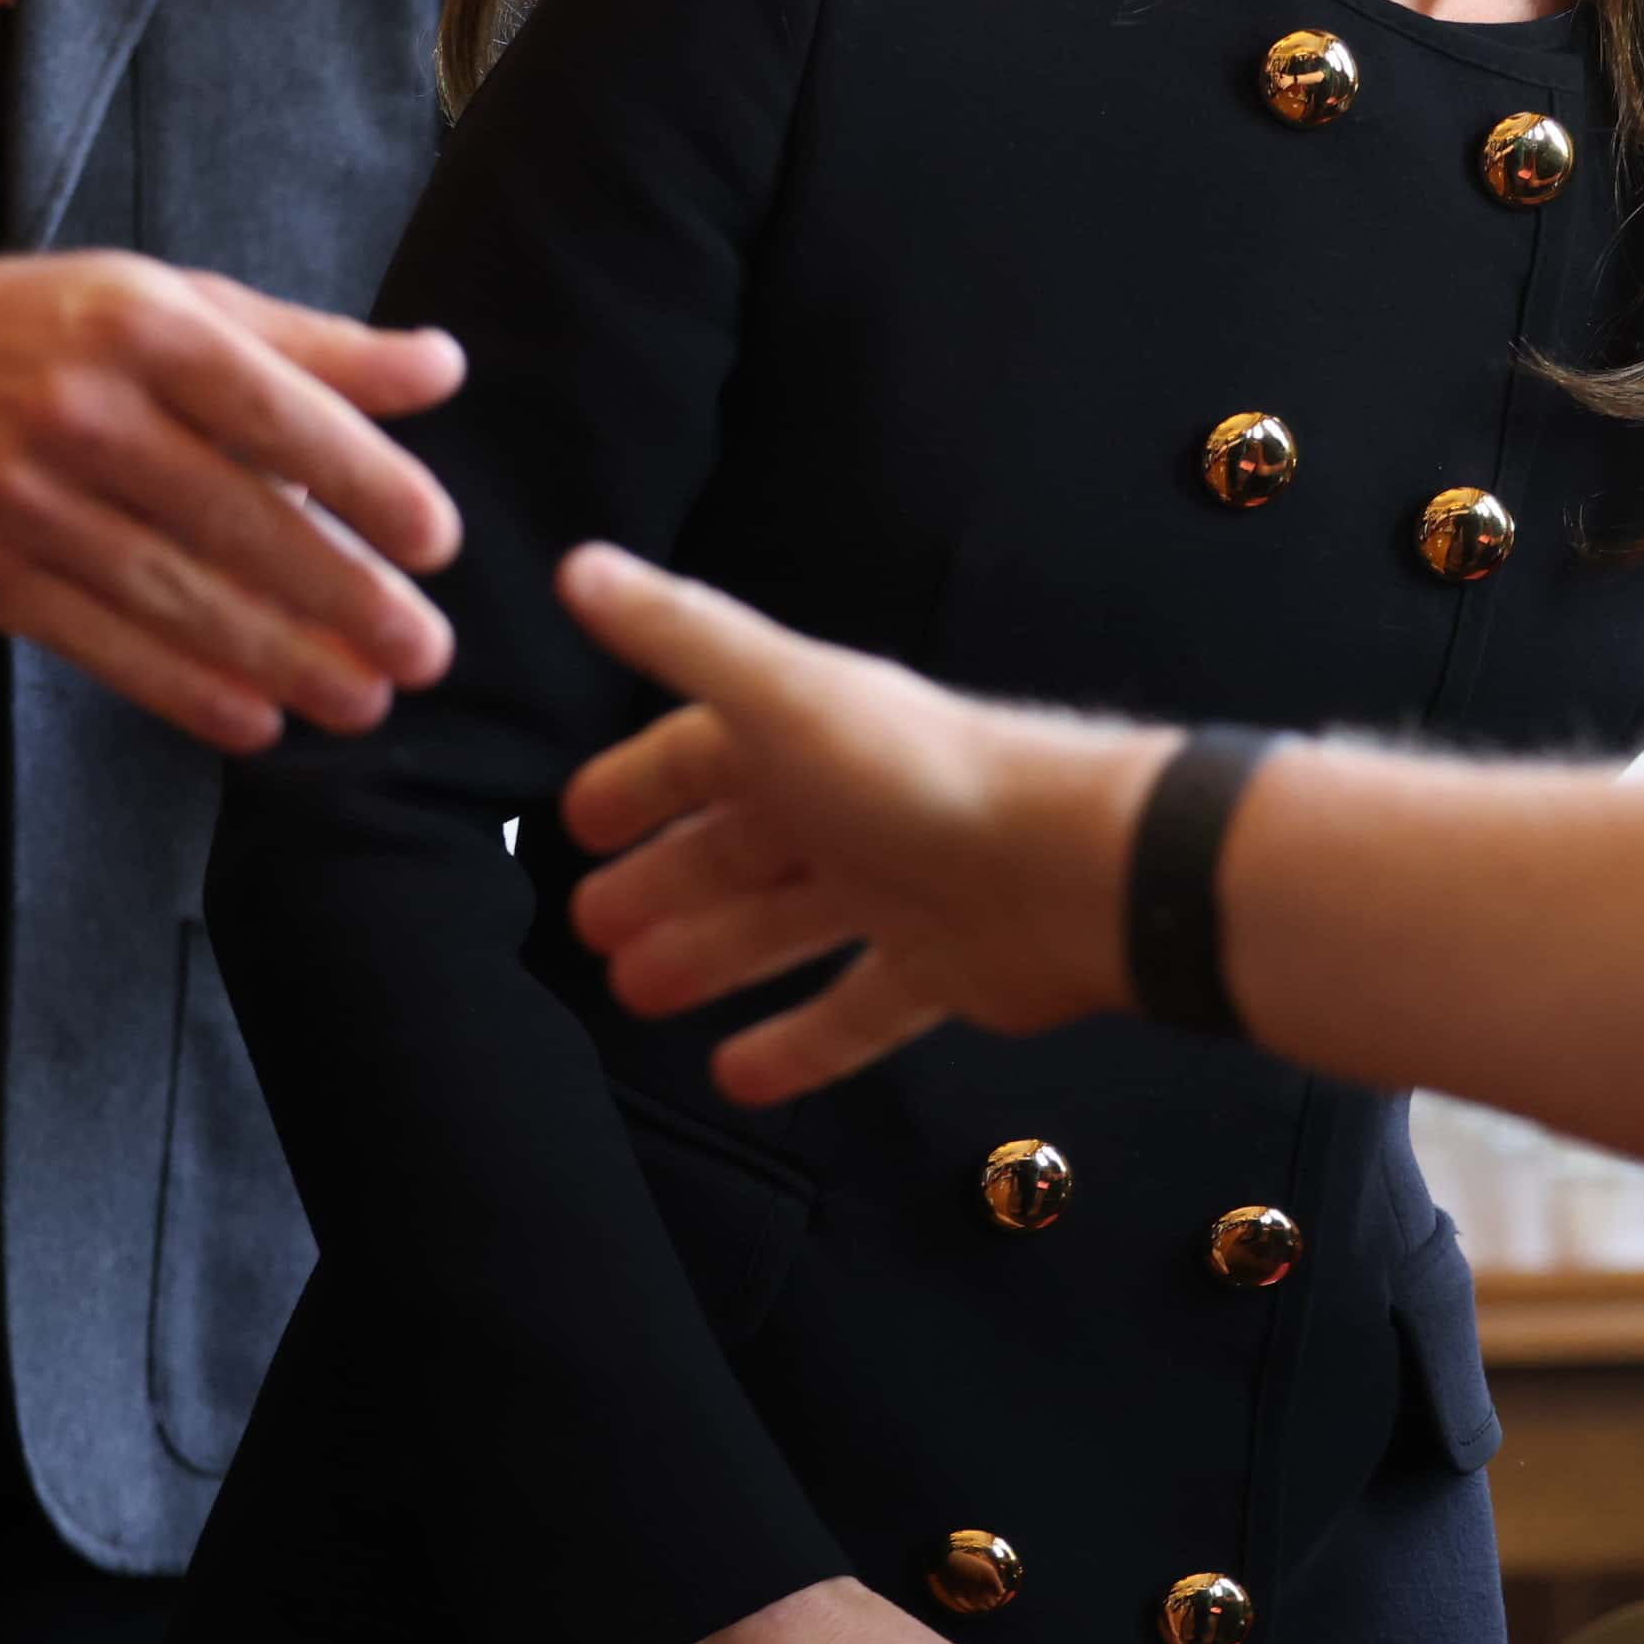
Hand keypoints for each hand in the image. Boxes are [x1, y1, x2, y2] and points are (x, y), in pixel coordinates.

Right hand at [0, 250, 466, 750]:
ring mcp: (24, 496)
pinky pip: (96, 641)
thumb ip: (314, 347)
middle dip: (338, 593)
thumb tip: (444, 367)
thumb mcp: (176, 303)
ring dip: (276, 657)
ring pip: (170, 592)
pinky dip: (179, 688)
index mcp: (146, 326)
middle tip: (425, 652)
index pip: (273, 410)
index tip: (436, 541)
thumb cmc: (55, 331)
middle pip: (230, 517)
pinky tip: (255, 721)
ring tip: (362, 701)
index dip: (360, 479)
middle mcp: (83, 409)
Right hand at [554, 544, 1158, 1102]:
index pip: (697, 755)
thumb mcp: (780, 693)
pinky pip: (851, 1013)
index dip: (637, 786)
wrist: (1067, 867)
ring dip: (710, 956)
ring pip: (778, 928)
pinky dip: (795, 1045)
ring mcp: (891, 891)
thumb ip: (680, 635)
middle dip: (663, 882)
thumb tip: (579, 565)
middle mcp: (844, 808)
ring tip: (637, 993)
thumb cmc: (915, 775)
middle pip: (734, 849)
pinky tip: (736, 1078)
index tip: (576, 824)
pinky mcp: (936, 969)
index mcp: (802, 737)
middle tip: (591, 927)